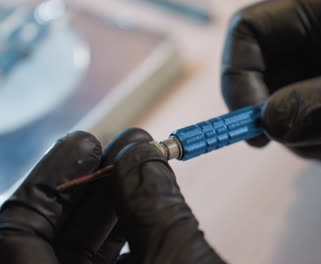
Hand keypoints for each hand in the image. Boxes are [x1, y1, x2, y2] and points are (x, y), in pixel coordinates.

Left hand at [0, 129, 222, 262]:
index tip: (85, 143)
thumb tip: (138, 147)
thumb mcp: (177, 257)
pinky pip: (105, 263)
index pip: (16, 232)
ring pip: (80, 250)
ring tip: (144, 169)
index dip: (48, 179)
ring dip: (111, 205)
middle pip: (50, 234)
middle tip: (124, 151)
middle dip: (88, 186)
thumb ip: (154, 201)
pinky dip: (127, 232)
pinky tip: (150, 204)